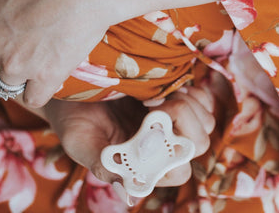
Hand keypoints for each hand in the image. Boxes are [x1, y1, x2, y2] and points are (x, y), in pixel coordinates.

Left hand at [0, 0, 110, 107]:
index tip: (19, 14)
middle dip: (7, 48)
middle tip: (34, 32)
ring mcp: (15, 63)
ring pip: (8, 79)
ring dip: (22, 70)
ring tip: (45, 52)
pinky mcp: (44, 77)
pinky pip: (35, 96)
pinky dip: (42, 87)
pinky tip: (53, 71)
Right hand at [45, 86, 216, 191]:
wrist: (72, 86)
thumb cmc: (73, 119)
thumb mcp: (80, 142)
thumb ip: (102, 165)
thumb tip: (127, 192)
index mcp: (145, 164)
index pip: (179, 172)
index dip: (174, 155)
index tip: (151, 131)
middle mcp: (164, 146)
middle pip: (200, 144)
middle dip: (184, 122)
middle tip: (155, 105)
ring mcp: (173, 121)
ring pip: (205, 122)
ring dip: (187, 105)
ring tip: (157, 94)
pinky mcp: (176, 96)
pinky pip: (203, 99)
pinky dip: (192, 92)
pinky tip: (168, 86)